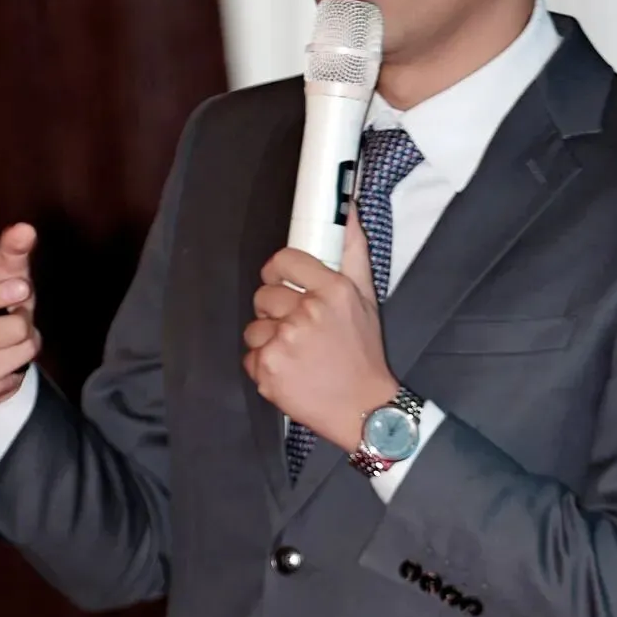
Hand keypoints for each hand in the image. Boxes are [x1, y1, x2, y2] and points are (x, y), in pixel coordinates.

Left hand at [243, 203, 396, 451]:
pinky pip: (250, 357)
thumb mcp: (366, 298)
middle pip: (263, 296)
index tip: (282, 283)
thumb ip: (353, 250)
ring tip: (296, 355)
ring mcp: (285, 342)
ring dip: (269, 341)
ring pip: (254, 328)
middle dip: (275, 312)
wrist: (363, 409)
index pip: (282, 262)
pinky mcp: (269, 370)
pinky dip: (265, 366)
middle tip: (298, 330)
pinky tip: (289, 372)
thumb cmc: (364, 353)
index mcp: (332, 291)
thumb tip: (347, 207)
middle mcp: (307, 313)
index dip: (277, 272)